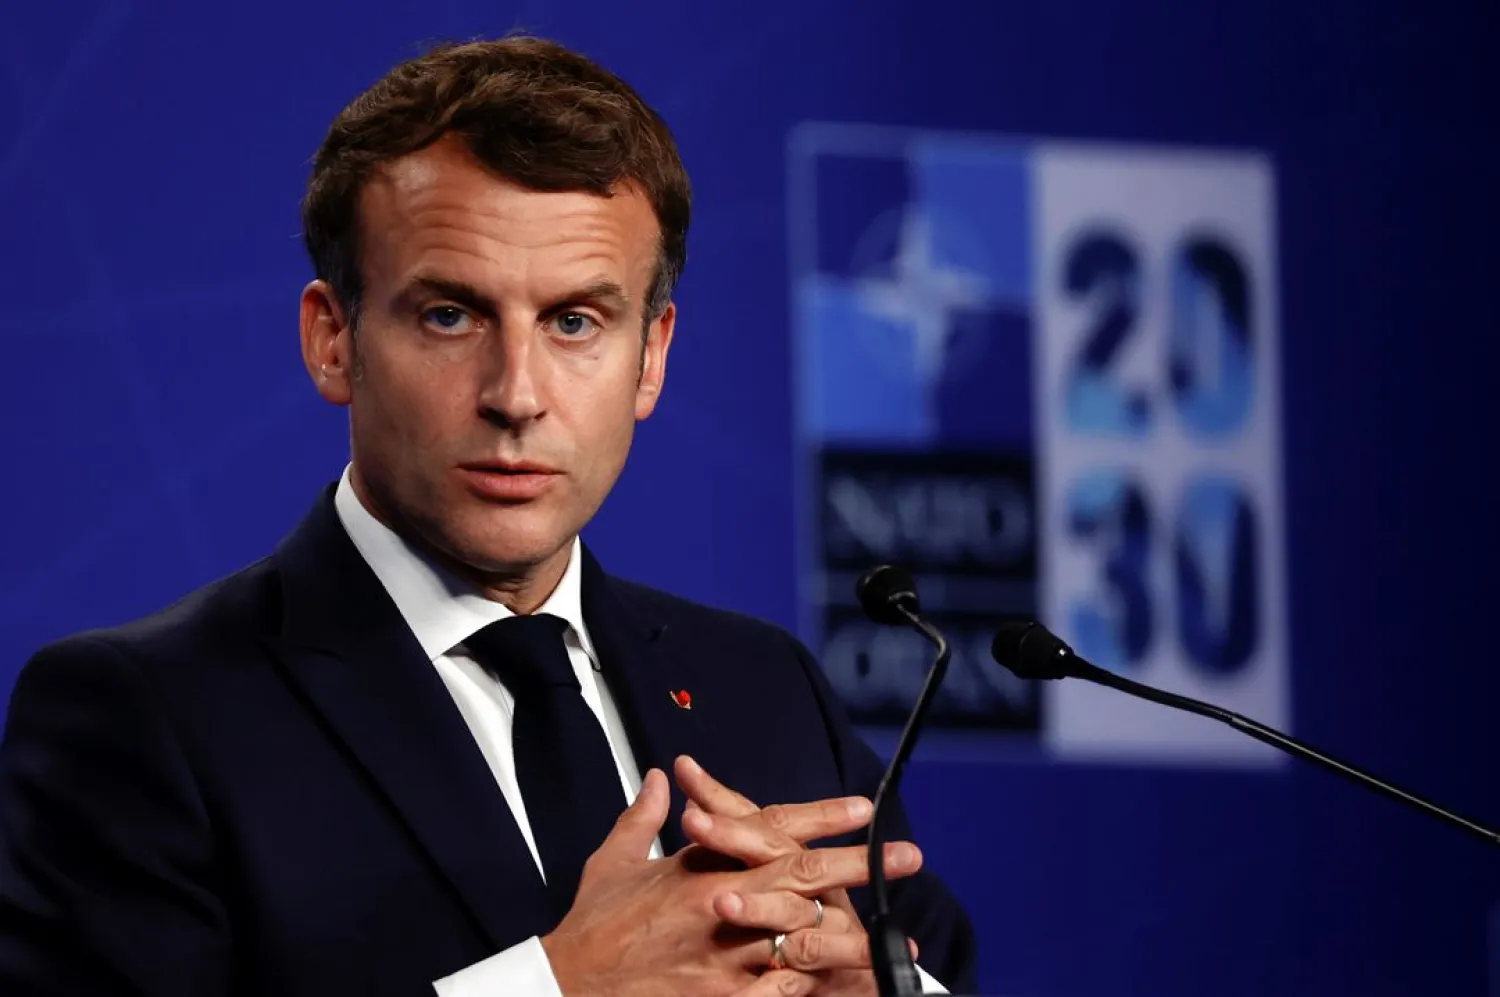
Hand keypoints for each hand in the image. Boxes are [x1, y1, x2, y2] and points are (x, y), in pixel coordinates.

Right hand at [539, 768, 921, 996]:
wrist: (566, 987)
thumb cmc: (591, 928)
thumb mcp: (613, 863)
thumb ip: (643, 818)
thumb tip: (663, 779)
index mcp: (699, 867)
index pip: (771, 829)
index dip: (820, 817)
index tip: (862, 808)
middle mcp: (719, 905)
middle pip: (803, 878)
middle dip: (859, 867)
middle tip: (907, 858)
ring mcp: (725, 958)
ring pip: (804, 939)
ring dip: (853, 937)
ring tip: (896, 939)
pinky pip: (783, 993)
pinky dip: (816, 990)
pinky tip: (851, 990)